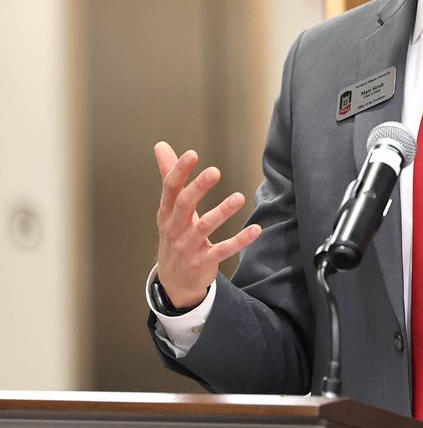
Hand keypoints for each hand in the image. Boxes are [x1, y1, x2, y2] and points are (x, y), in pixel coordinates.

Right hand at [153, 142, 260, 308]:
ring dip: (222, 212)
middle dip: (198, 188)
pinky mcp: (204, 262)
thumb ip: (169, 177)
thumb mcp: (168, 209)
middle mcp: (175, 229)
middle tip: (215, 171)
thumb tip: (161, 146)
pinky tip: (256, 230)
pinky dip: (239, 240)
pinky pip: (223, 250)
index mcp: (166, 213)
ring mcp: (189, 247)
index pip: (170, 189)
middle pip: (184, 205)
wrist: (173, 281)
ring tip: (239, 197)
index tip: (192, 155)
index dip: (179, 171)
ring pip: (205, 227)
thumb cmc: (174, 236)